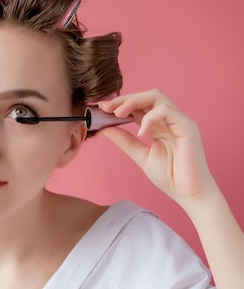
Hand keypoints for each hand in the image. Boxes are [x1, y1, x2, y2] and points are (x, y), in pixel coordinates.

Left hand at [97, 89, 217, 206]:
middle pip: (146, 96)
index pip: (138, 105)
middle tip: (105, 107)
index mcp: (158, 125)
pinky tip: (141, 133)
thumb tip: (104, 129)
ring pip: (156, 97)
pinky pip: (166, 111)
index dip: (120, 104)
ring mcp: (179, 120)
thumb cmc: (169, 175)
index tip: (101, 108)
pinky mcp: (187, 126)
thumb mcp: (140, 155)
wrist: (188, 192)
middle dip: (123, 99)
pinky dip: (149, 118)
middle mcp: (169, 119)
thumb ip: (124, 140)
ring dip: (133, 102)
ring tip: (117, 114)